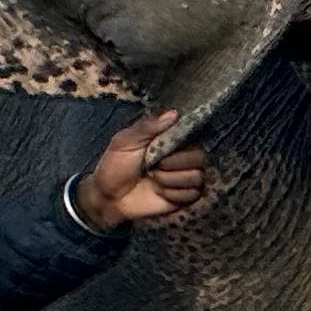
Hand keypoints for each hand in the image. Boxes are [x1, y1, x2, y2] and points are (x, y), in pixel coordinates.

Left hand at [69, 110, 210, 228]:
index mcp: (170, 141)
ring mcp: (185, 178)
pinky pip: (193, 194)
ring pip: (197, 177)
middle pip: (200, 158)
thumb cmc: (115, 166)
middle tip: (154, 167)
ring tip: (154, 180)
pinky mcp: (185, 197)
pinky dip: (173, 195)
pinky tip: (159, 193)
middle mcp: (183, 158)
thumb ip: (148, 127)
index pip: (193, 136)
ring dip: (171, 180)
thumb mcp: (125, 141)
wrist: (109, 197)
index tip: (163, 148)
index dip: (181, 144)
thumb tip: (174, 113)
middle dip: (175, 164)